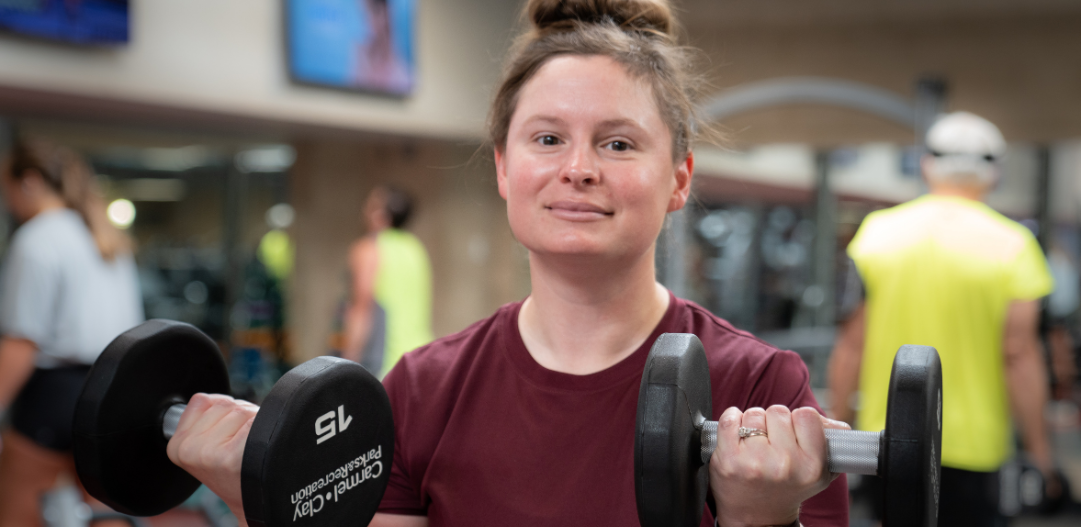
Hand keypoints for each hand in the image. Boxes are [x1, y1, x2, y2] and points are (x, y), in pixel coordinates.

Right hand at [166, 393, 257, 525]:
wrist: (251, 497)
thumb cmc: (232, 468)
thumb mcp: (203, 444)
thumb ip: (204, 417)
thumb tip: (217, 397)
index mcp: (177, 446)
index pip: (202, 400)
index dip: (221, 412)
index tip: (223, 434)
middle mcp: (189, 449)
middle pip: (225, 402)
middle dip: (239, 415)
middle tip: (240, 442)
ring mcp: (210, 453)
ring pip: (242, 409)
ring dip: (253, 421)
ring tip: (249, 445)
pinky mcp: (233, 455)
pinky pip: (255, 420)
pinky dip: (263, 427)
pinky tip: (257, 448)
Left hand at [709, 405, 847, 526]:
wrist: (758, 517)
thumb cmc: (786, 488)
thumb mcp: (817, 472)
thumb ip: (828, 443)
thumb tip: (837, 425)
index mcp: (812, 466)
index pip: (807, 415)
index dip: (797, 420)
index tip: (792, 432)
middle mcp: (784, 465)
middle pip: (778, 411)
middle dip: (773, 422)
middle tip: (772, 442)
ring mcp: (754, 462)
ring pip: (753, 414)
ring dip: (752, 423)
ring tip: (755, 444)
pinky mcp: (728, 460)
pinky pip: (728, 420)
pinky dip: (731, 420)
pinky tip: (736, 436)